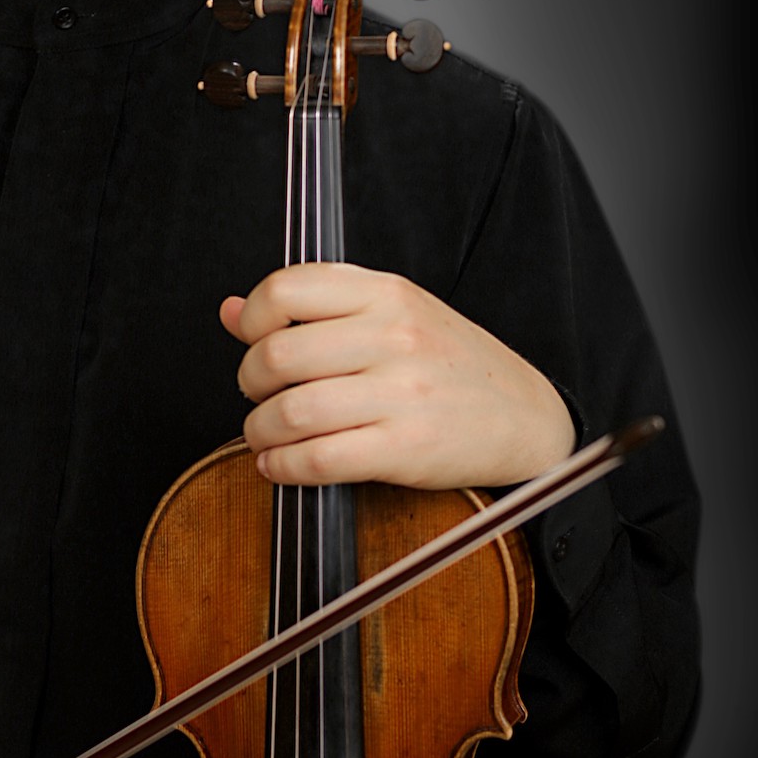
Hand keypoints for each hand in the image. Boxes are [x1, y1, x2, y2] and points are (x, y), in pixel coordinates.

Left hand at [221, 263, 574, 490]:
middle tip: (259, 395)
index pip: (286, 290)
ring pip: (292, 412)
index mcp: (387, 293)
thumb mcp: (392, 314)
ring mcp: (402, 393)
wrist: (527, 417)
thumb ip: (314, 308)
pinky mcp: (406, 448)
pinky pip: (319, 460)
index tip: (255, 342)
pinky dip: (284, 467)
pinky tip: (281, 464)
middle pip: (277, 355)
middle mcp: (394, 336)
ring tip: (266, 435)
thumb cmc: (451, 365)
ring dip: (260, 431)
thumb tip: (231, 311)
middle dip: (249, 382)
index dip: (253, 321)